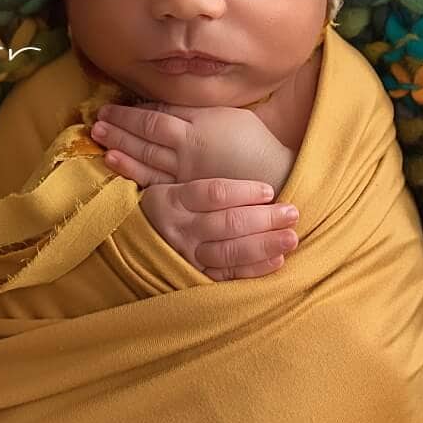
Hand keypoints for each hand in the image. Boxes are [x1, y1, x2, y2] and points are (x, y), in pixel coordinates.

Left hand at [92, 102, 295, 194]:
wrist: (273, 178)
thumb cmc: (253, 141)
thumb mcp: (227, 114)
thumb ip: (195, 109)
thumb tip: (164, 103)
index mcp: (197, 125)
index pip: (156, 115)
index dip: (132, 112)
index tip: (112, 107)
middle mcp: (187, 148)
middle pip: (145, 134)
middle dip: (119, 126)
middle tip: (96, 121)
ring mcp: (184, 172)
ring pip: (145, 157)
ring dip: (120, 145)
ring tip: (99, 140)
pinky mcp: (186, 191)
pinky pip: (154, 179)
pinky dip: (132, 170)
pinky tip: (116, 163)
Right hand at [138, 179, 300, 280]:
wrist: (130, 241)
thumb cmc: (167, 204)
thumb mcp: (171, 182)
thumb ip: (199, 171)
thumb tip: (245, 146)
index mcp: (173, 198)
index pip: (212, 193)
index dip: (243, 192)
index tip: (269, 190)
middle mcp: (179, 227)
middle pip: (226, 222)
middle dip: (264, 219)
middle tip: (292, 213)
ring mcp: (186, 255)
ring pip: (229, 251)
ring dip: (264, 244)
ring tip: (291, 237)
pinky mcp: (194, 276)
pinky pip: (227, 274)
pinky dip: (254, 268)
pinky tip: (276, 260)